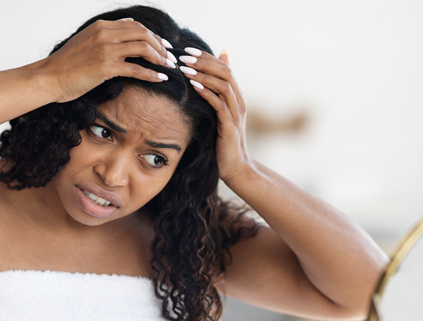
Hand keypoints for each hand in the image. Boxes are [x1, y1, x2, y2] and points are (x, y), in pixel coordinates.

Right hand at [41, 19, 176, 102]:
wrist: (49, 77)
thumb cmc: (66, 65)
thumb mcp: (86, 42)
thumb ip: (105, 37)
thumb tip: (126, 31)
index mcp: (101, 26)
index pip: (135, 25)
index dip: (152, 35)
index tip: (162, 45)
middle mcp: (105, 34)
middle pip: (143, 33)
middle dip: (160, 44)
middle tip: (169, 57)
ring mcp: (106, 49)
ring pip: (143, 47)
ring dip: (159, 57)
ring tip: (167, 67)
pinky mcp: (106, 67)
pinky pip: (136, 69)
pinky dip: (151, 73)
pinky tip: (160, 78)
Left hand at [179, 49, 250, 180]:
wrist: (236, 168)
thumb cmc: (224, 143)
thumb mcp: (220, 117)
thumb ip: (215, 98)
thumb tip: (203, 92)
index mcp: (236, 97)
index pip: (224, 68)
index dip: (207, 57)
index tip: (187, 50)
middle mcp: (239, 102)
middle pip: (225, 72)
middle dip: (204, 62)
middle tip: (184, 55)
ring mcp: (236, 114)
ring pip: (223, 85)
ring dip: (203, 74)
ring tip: (185, 67)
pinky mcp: (230, 126)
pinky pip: (219, 105)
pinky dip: (207, 93)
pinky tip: (193, 86)